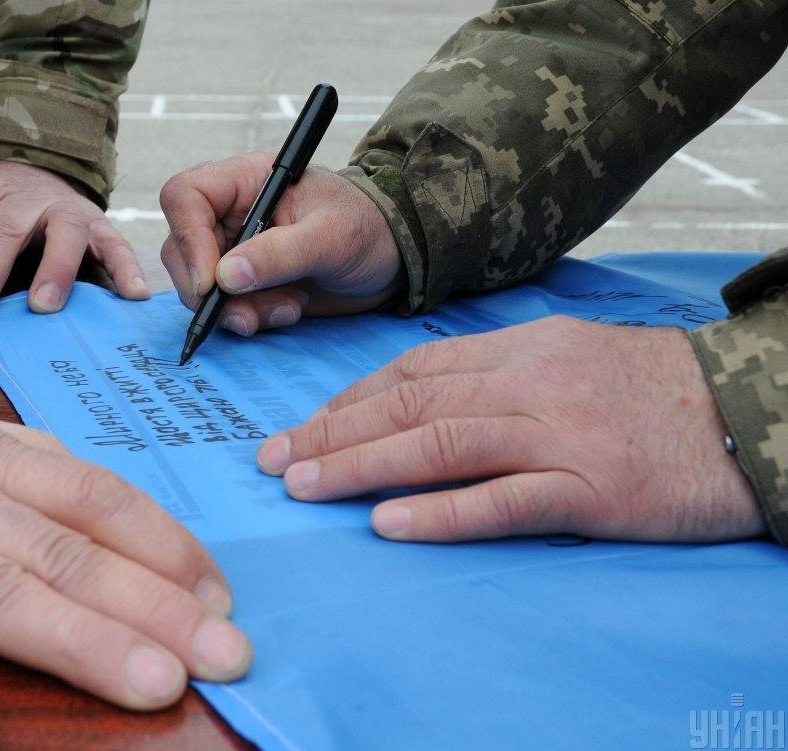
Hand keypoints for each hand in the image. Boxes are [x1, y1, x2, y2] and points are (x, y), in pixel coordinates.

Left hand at [0, 160, 149, 323]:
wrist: (41, 172)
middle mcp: (24, 197)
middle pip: (3, 231)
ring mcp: (67, 210)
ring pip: (63, 233)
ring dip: (54, 269)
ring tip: (43, 307)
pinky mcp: (102, 225)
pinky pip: (117, 245)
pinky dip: (126, 268)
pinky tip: (131, 295)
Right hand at [159, 152, 400, 335]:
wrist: (394, 259)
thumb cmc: (368, 228)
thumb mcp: (331, 237)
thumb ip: (279, 254)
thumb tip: (224, 278)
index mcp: (245, 181)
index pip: (185, 197)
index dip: (188, 239)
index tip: (211, 282)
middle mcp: (230, 215)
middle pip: (181, 249)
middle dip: (209, 290)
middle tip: (245, 313)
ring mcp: (235, 252)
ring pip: (199, 287)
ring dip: (235, 310)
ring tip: (286, 310)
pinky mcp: (247, 286)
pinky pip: (224, 309)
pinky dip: (250, 320)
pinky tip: (288, 312)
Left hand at [255, 317, 764, 542]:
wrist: (744, 411)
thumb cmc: (647, 390)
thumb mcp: (566, 356)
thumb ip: (494, 373)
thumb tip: (417, 398)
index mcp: (517, 349)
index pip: (410, 373)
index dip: (346, 402)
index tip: (300, 427)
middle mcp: (528, 383)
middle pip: (409, 406)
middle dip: (332, 433)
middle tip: (274, 461)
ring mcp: (558, 434)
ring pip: (441, 446)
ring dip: (363, 467)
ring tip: (305, 486)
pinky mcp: (590, 487)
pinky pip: (504, 501)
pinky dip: (442, 513)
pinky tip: (390, 523)